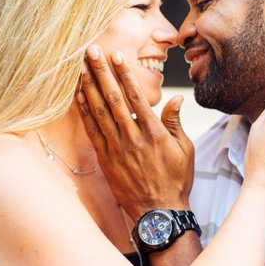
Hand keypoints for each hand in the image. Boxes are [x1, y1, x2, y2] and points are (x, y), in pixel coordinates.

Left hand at [77, 45, 193, 220]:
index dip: (124, 74)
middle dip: (101, 72)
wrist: (159, 213)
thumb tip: (176, 99)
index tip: (115, 56)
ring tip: (81, 67)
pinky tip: (79, 96)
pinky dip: (85, 112)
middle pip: (113, 98)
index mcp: (154, 133)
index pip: (136, 96)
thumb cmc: (176, 181)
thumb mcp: (184, 150)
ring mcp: (117, 149)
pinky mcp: (106, 160)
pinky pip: (93, 131)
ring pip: (100, 112)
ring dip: (89, 87)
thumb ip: (175, 123)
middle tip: (91, 52)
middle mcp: (133, 138)